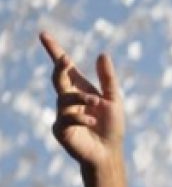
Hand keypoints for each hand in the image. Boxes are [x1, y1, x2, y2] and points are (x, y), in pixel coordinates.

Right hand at [39, 31, 125, 167]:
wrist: (109, 153)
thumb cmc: (111, 126)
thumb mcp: (113, 100)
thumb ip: (107, 79)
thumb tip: (103, 54)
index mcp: (80, 88)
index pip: (65, 67)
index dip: (54, 50)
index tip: (43, 34)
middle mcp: (68, 99)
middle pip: (58, 78)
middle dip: (59, 68)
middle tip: (64, 59)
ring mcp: (62, 113)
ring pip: (65, 98)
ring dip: (81, 99)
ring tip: (96, 103)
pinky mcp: (61, 129)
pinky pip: (67, 118)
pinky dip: (80, 118)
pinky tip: (92, 122)